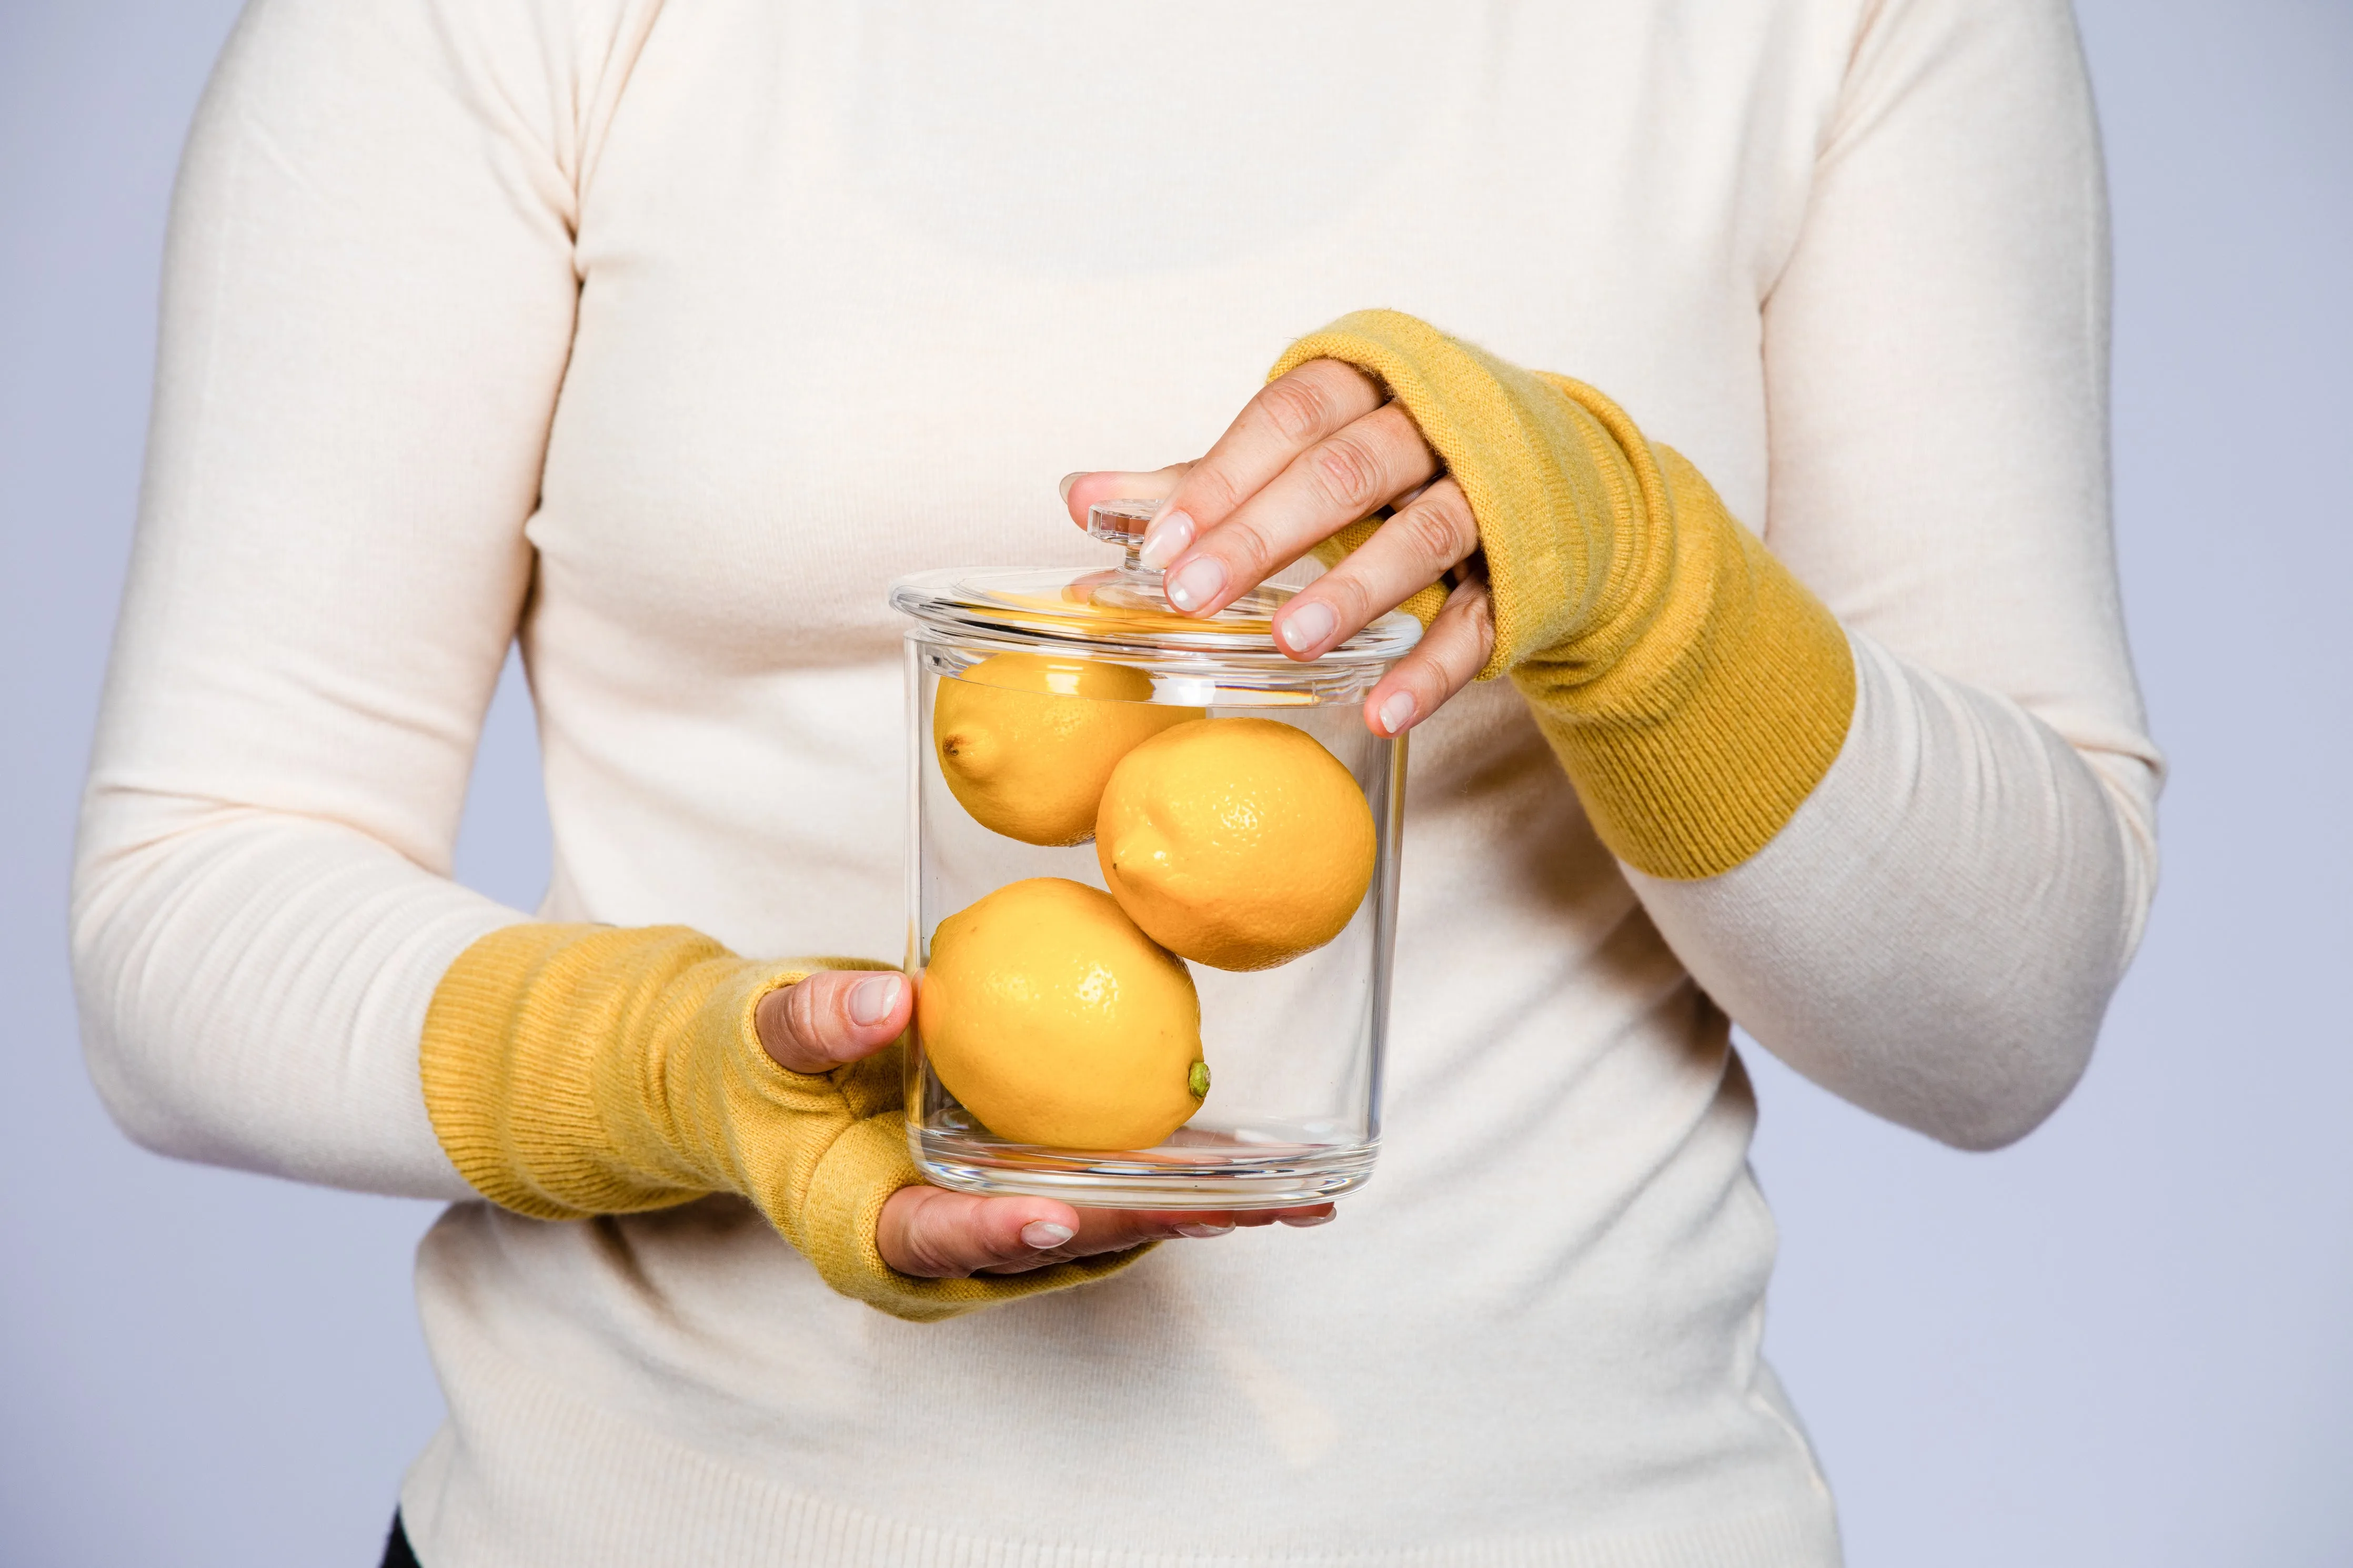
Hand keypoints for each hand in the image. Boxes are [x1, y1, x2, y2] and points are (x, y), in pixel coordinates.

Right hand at [755, 971, 1334, 1276]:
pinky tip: (1256, 1163)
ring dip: (1190, 1215)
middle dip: (1147, 1226)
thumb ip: (814, 1021)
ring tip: (1289, 1195)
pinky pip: (1102, 1189)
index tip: (1057, 1212)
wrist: (750, 1079)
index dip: (998, 1234)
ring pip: (1097, 1228)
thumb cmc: (742, 1062)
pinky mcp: (1018, 1190)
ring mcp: (985, 1225)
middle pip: (1051, 1243)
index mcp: (862, 1225)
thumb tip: (890, 1001)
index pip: (935, 1239)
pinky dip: (1175, 1180)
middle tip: (1245, 1207)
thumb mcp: (755, 1031)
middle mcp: (938, 1247)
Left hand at [1063, 358, 1496, 736]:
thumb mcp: (1303, 453)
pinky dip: (1430, 670)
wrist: (1552, 475)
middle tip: (1193, 594)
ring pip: (1425, 534)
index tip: (1158, 544)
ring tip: (1289, 641)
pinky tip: (1382, 711)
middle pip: (1348, 470)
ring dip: (1354, 590)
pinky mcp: (1522, 573)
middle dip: (1266, 533)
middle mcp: (1433, 429)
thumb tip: (1081, 498)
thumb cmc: (1399, 456)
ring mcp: (1488, 499)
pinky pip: (1481, 622)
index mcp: (1368, 385)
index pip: (1288, 418)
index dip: (1222, 479)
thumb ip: (1200, 478)